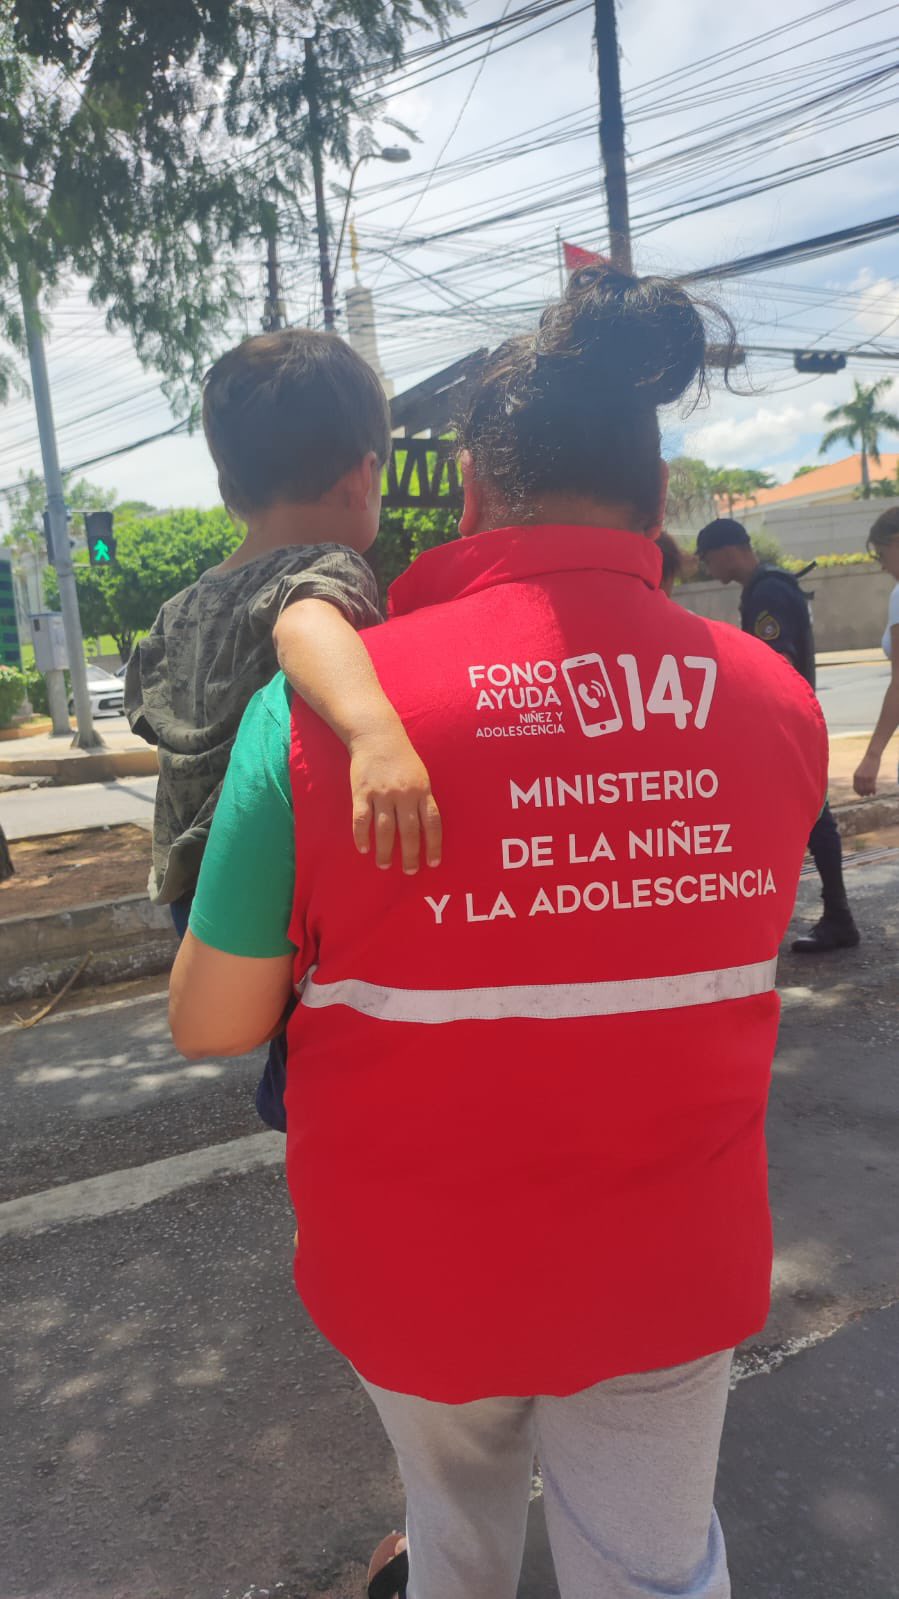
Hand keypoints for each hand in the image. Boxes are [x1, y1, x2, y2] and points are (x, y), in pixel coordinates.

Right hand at [349, 729, 442, 872]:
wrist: (377, 735)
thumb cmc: (402, 758)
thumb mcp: (421, 775)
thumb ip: (423, 799)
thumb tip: (426, 828)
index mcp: (422, 790)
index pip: (432, 823)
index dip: (433, 845)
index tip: (433, 862)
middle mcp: (404, 794)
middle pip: (409, 831)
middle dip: (410, 854)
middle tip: (410, 871)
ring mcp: (382, 793)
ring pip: (384, 829)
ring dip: (385, 850)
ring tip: (385, 864)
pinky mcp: (362, 792)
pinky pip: (362, 819)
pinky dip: (362, 836)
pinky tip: (364, 849)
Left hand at [853, 752, 880, 796]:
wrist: (871, 756)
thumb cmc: (867, 763)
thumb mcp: (861, 770)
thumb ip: (860, 777)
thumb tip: (861, 785)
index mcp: (855, 776)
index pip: (855, 787)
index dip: (858, 792)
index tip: (861, 795)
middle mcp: (859, 778)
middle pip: (861, 790)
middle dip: (864, 794)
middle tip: (867, 795)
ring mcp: (865, 778)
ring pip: (867, 789)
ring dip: (869, 793)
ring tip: (871, 794)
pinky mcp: (872, 777)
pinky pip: (872, 787)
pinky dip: (873, 791)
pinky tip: (875, 792)